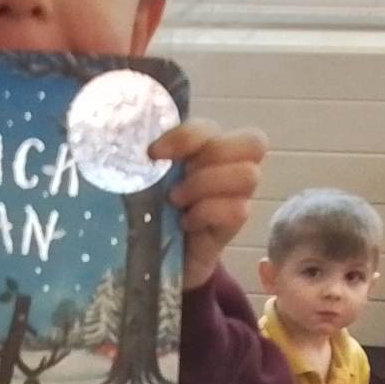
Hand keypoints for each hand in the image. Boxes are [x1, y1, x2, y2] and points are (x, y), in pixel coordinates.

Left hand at [155, 119, 265, 291]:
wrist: (154, 256)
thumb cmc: (149, 208)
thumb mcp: (146, 179)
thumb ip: (148, 159)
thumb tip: (131, 145)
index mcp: (206, 145)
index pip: (213, 127)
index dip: (187, 136)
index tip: (153, 154)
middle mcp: (229, 165)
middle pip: (252, 142)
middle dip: (209, 158)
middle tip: (174, 182)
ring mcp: (237, 195)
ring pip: (249, 175)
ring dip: (207, 185)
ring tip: (176, 201)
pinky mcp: (234, 224)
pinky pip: (238, 210)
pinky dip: (208, 213)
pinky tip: (186, 222)